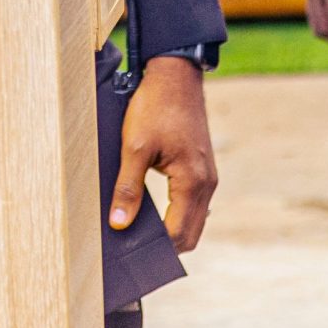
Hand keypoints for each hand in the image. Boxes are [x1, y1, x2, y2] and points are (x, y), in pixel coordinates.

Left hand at [112, 56, 215, 250]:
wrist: (175, 75)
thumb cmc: (155, 106)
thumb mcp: (134, 146)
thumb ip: (127, 187)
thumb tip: (119, 223)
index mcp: (193, 181)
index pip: (178, 233)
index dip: (156, 248)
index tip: (131, 253)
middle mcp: (207, 184)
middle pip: (190, 233)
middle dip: (166, 246)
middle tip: (134, 249)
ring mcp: (208, 177)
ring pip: (194, 220)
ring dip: (173, 231)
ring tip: (141, 234)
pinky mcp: (203, 168)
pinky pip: (194, 204)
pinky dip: (179, 215)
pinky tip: (156, 214)